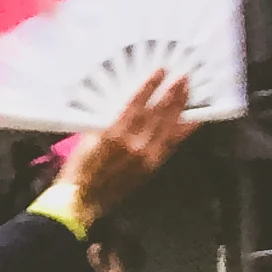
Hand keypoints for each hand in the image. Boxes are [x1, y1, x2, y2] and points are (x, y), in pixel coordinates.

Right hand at [55, 70, 195, 224]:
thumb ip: (106, 124)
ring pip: (168, 126)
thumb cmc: (78, 169)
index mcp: (113, 135)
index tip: (160, 71)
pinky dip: (184, 130)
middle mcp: (134, 144)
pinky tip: (194, 119)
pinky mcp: (152, 165)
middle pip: (157, 113)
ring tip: (187, 90)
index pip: (136, 105)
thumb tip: (124, 108)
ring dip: (180, 107)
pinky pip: (172, 143)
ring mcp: (146, 155)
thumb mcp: (87, 140)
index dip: (149, 87)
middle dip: (171, 94)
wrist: (81, 200)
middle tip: (183, 77)